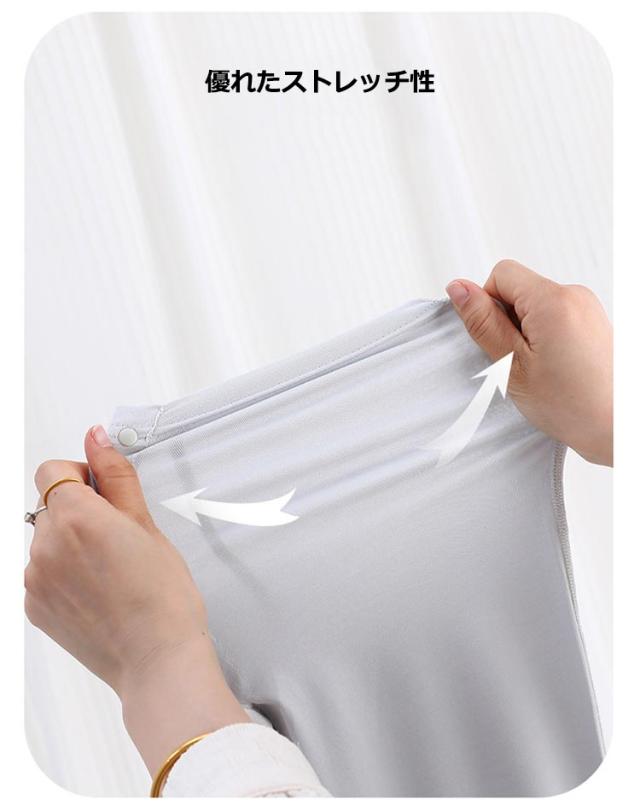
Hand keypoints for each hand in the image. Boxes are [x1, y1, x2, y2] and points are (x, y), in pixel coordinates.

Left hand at [25, 425, 248, 774]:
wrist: (156, 660)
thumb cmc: (163, 598)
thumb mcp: (146, 525)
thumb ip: (116, 475)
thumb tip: (97, 437)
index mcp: (76, 517)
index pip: (53, 470)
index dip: (81, 475)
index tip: (103, 493)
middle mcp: (45, 546)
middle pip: (49, 505)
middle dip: (79, 510)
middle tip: (118, 537)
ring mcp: (35, 579)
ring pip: (45, 539)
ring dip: (70, 543)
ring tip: (111, 569)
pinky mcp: (34, 607)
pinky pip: (41, 572)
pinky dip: (63, 573)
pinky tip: (98, 589)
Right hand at [446, 260, 612, 465]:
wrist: (619, 428)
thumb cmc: (573, 405)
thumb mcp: (512, 365)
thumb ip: (483, 322)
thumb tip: (459, 289)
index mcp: (553, 300)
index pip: (501, 274)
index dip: (487, 305)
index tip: (496, 340)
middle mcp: (575, 295)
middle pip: (519, 290)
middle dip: (508, 322)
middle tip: (518, 362)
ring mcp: (587, 308)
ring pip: (536, 307)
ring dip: (527, 334)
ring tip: (539, 369)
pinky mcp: (594, 323)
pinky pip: (555, 318)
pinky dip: (546, 340)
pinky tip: (554, 369)